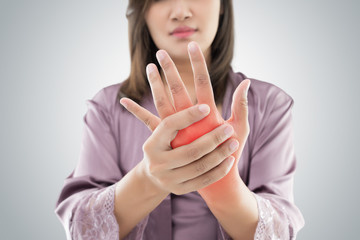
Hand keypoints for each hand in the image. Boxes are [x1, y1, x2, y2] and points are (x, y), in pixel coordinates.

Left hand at [120, 41, 249, 197]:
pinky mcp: (166, 138)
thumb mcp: (239, 129)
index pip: (203, 84)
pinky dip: (136, 111)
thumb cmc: (229, 151)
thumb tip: (246, 80)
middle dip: (170, 70)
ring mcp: (176, 130)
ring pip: (162, 102)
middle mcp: (189, 122)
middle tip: (162, 52)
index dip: (198, 64)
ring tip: (149, 66)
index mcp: (208, 117)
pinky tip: (124, 100)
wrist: (213, 179)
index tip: (191, 46)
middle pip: (178, 90)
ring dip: (156, 84)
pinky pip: (148, 122)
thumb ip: (241, 105)